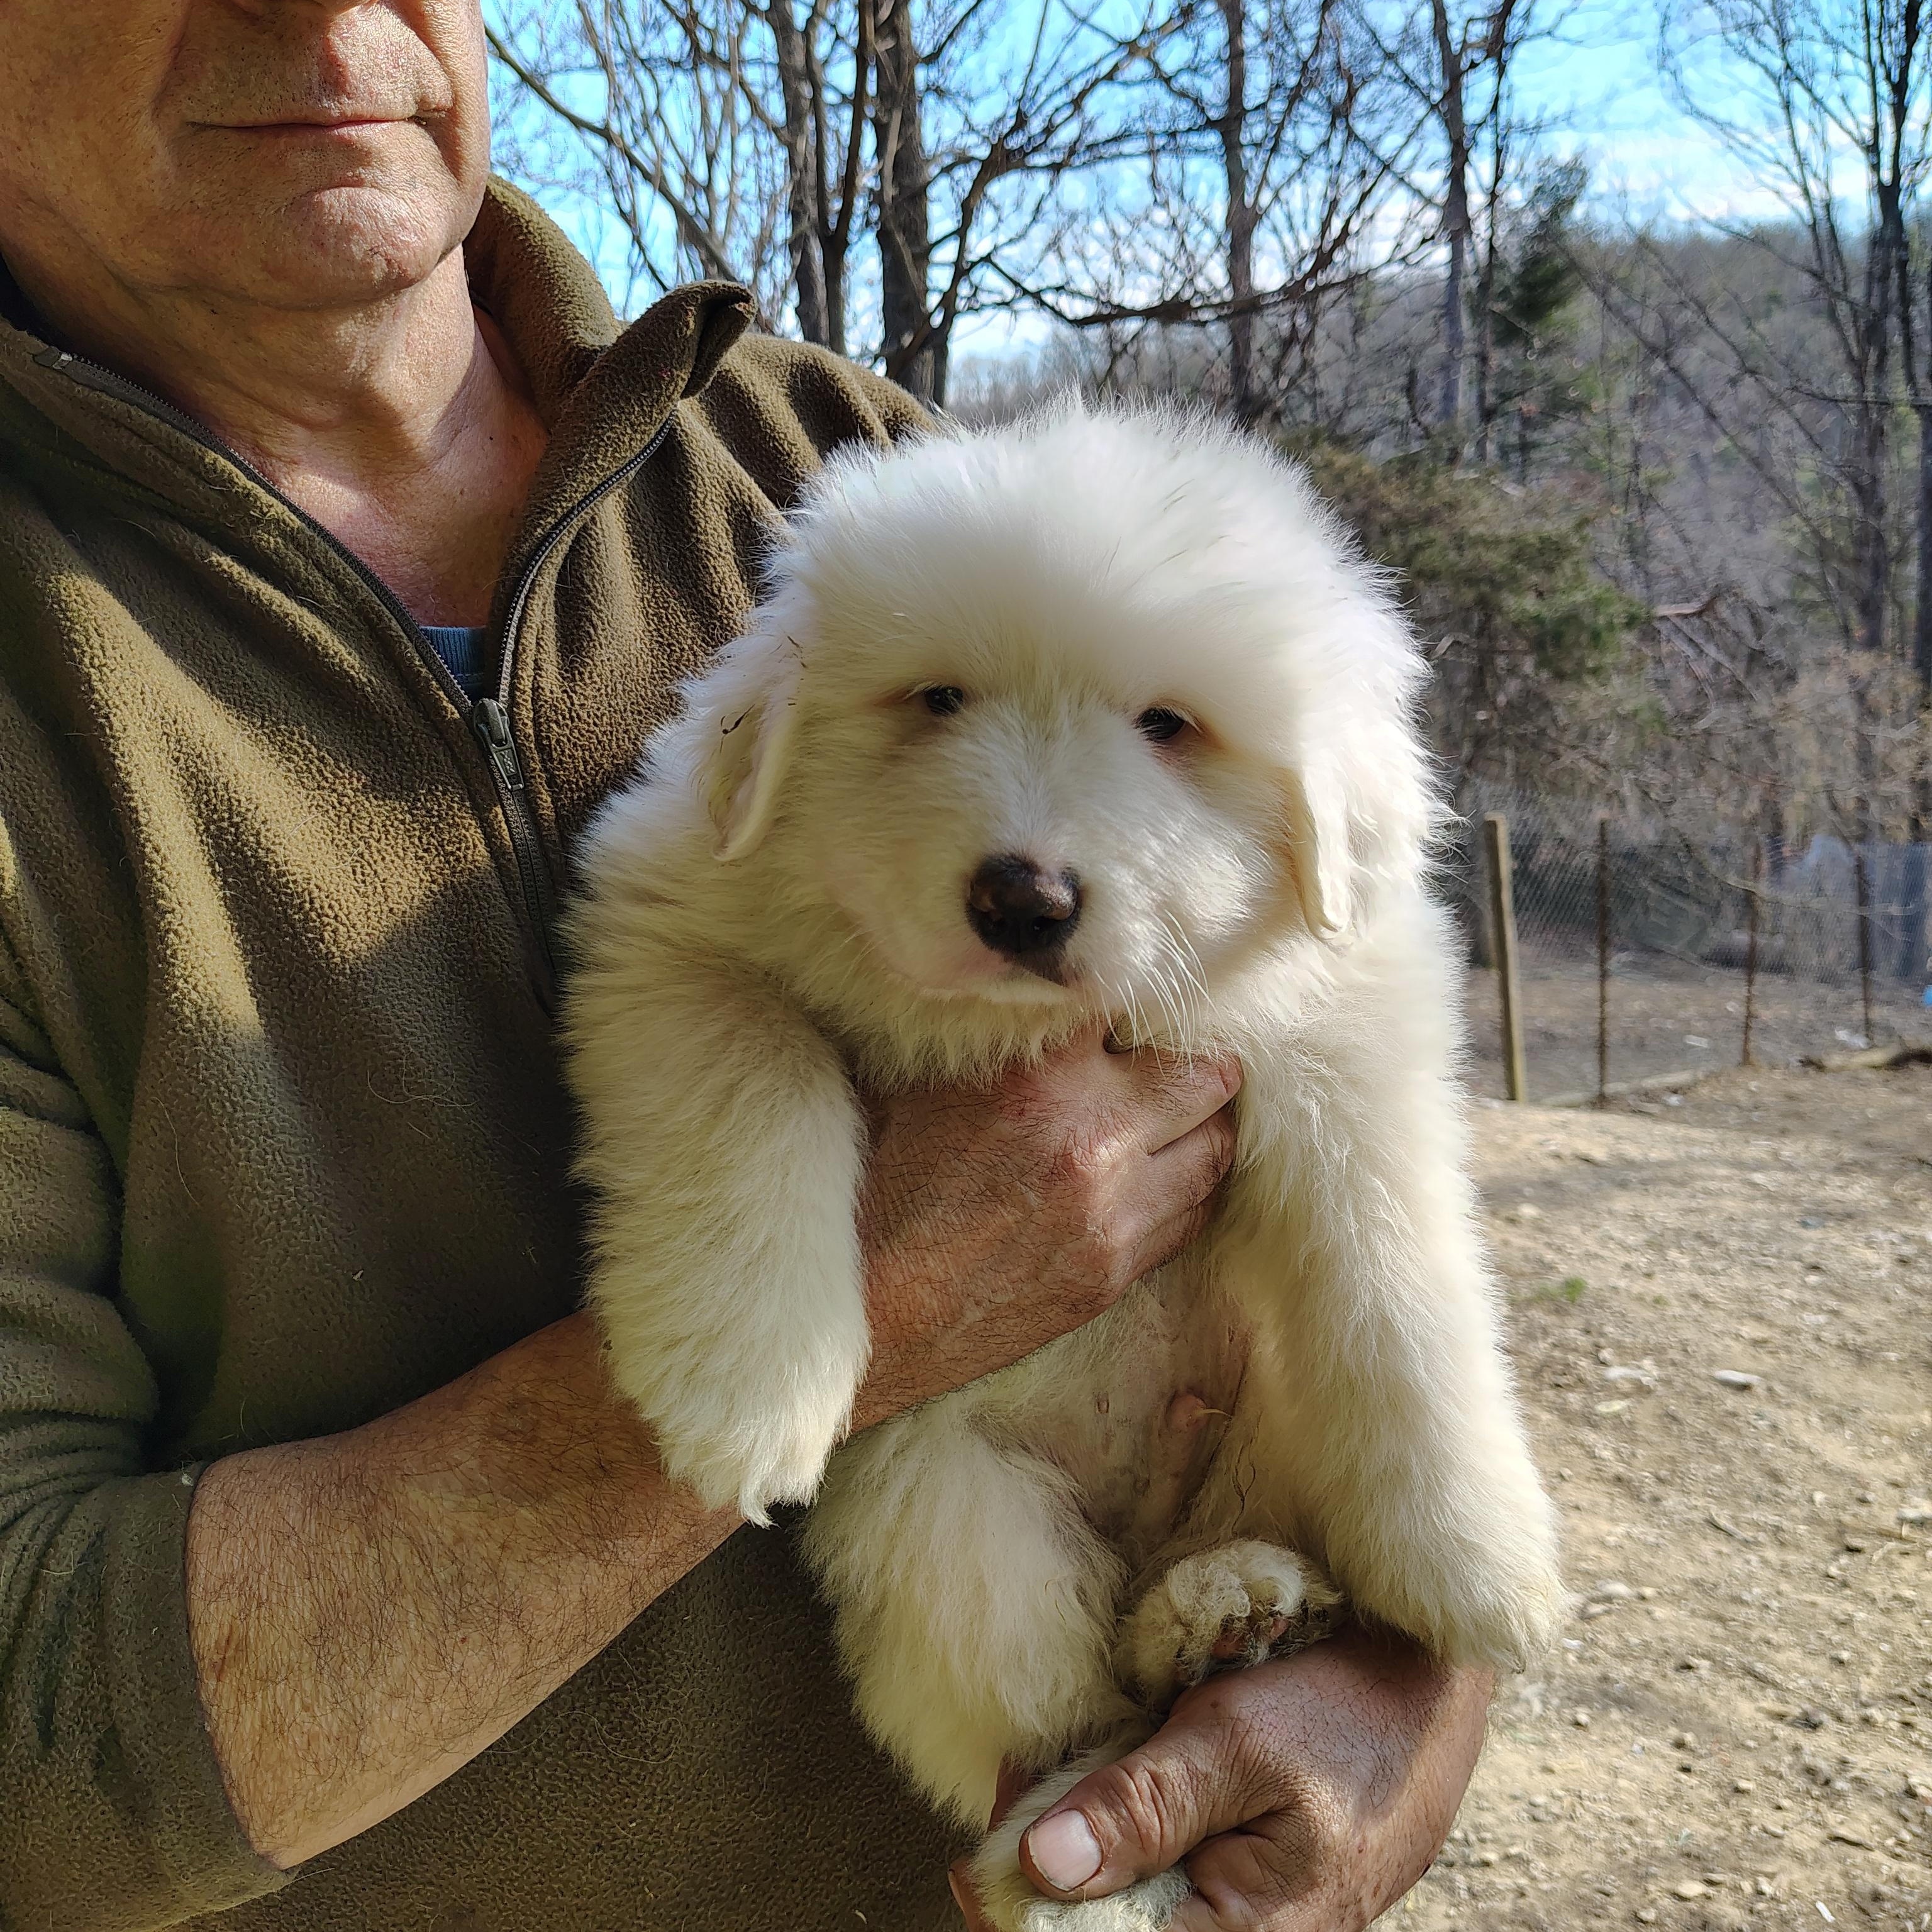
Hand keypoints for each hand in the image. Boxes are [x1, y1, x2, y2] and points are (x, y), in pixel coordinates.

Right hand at [853, 1028, 1239, 1427]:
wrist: (863, 1309)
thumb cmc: (872, 1186)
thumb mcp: (917, 1080)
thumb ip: (989, 1037)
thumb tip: (1025, 997)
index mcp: (1040, 1077)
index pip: (1133, 1007)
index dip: (1133, 1002)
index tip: (1126, 1007)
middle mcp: (1093, 1139)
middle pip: (1205, 1077)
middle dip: (1197, 1061)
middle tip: (1179, 1056)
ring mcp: (1114, 1214)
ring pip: (1214, 1149)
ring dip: (1201, 1125)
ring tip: (1180, 1115)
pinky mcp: (1115, 1273)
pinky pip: (1191, 1215)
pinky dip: (1186, 1187)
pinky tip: (1161, 1175)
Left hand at [951, 1626, 1491, 1930]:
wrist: (1428, 1695)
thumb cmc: (1344, 1715)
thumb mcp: (1234, 1743)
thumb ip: (1140, 1808)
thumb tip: (1039, 1865)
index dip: (1020, 1910)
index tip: (974, 1858)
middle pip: (1098, 1927)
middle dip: (1040, 1869)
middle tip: (1017, 1788)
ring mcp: (1234, 1915)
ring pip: (1119, 1899)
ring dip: (1073, 1841)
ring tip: (1046, 1780)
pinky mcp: (1233, 1882)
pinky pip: (1153, 1873)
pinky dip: (1111, 1829)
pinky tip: (1092, 1781)